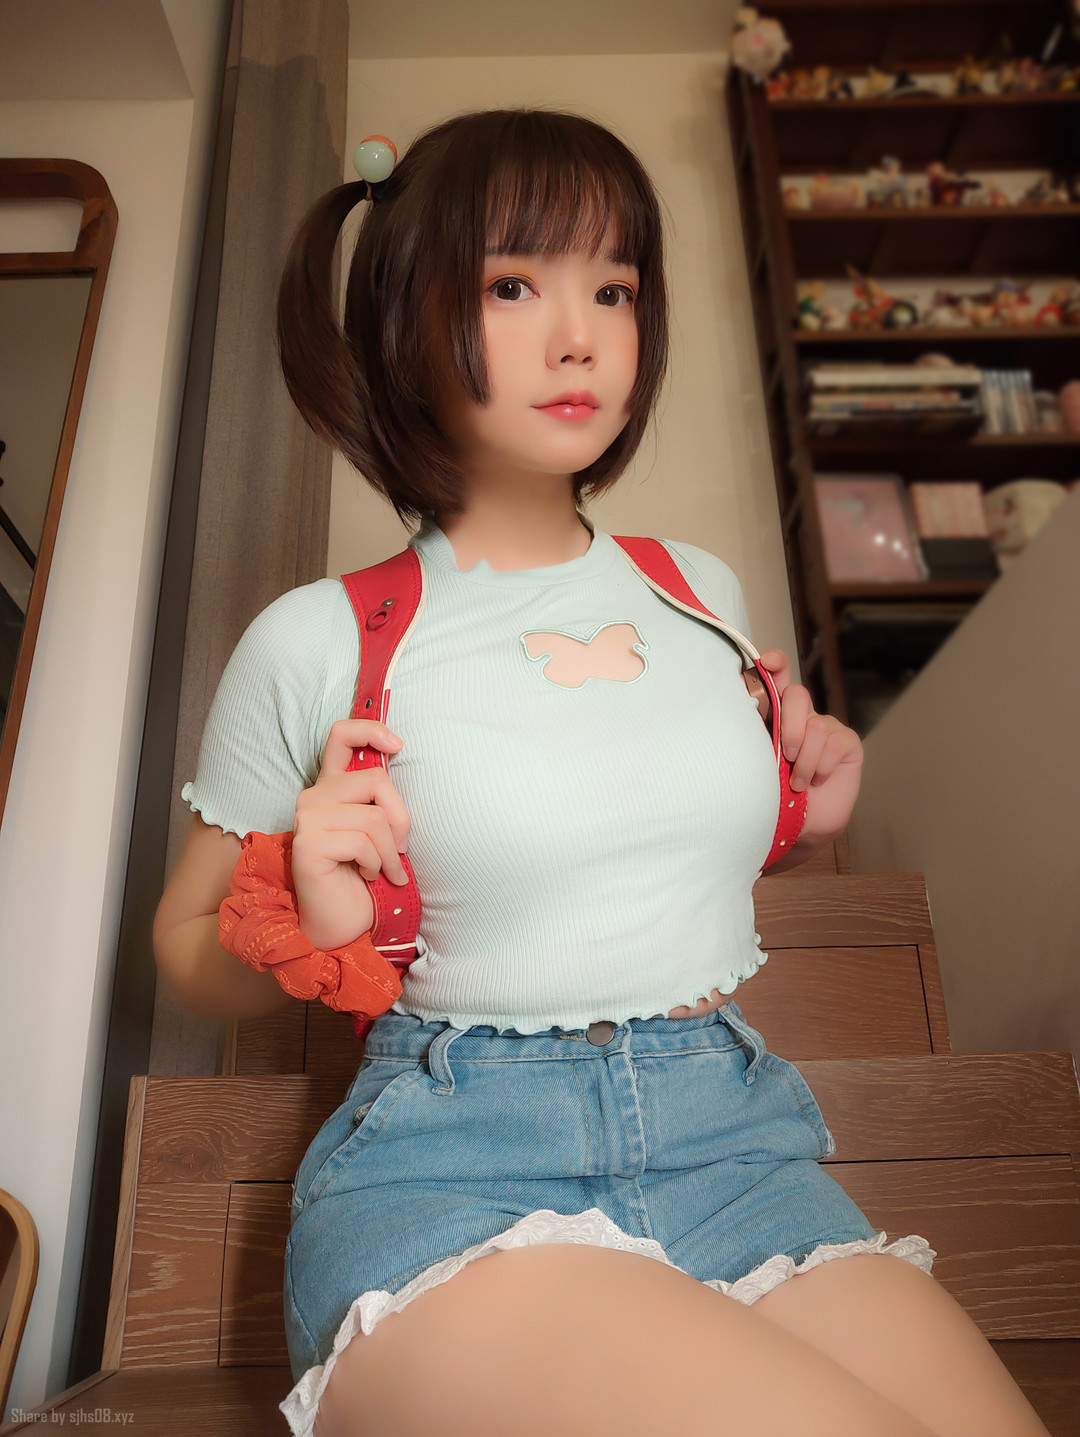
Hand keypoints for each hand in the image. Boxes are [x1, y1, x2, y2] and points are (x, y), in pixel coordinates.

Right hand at [290, 720, 411, 950]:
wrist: (341, 924)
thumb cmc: (364, 877)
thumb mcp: (380, 829)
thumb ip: (380, 798)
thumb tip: (398, 763)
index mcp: (331, 787)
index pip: (342, 735)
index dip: (371, 730)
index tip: (398, 746)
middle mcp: (313, 797)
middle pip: (375, 779)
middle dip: (401, 817)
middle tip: (401, 848)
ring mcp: (306, 819)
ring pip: (373, 816)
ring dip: (390, 850)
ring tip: (384, 869)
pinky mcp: (308, 845)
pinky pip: (362, 842)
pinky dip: (377, 864)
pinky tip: (368, 877)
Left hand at [756, 650, 862, 838]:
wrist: (801, 825)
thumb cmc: (775, 794)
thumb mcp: (759, 763)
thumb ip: (756, 737)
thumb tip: (739, 716)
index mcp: (777, 715)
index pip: (778, 678)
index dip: (775, 664)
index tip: (767, 662)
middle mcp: (803, 716)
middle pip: (798, 695)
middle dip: (789, 725)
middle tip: (785, 756)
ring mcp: (827, 727)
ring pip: (816, 726)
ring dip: (804, 761)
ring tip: (798, 783)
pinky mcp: (847, 742)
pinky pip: (835, 741)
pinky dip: (822, 766)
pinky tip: (818, 779)